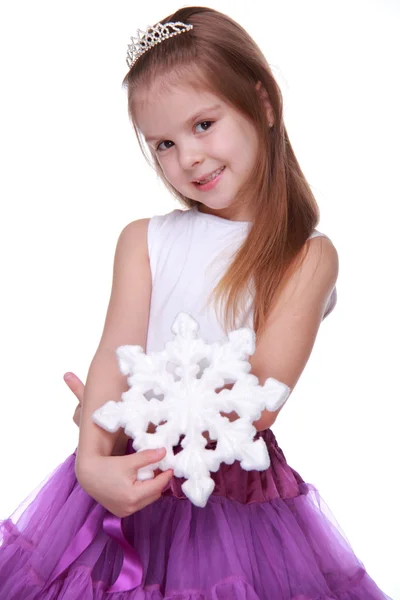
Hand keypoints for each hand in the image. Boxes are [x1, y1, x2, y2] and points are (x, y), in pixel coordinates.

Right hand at [64, 371, 173, 514]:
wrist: (87, 476)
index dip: (157, 458)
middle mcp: (124, 497)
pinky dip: (151, 490)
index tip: (164, 450)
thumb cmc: (97, 450)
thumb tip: (68, 373)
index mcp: (118, 476)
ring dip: (158, 482)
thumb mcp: (102, 426)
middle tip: (170, 461)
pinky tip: (153, 477)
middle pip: (154, 486)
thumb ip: (85, 399)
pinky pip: (147, 500)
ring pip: (153, 494)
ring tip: (163, 468)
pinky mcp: (127, 511)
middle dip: (162, 474)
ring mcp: (125, 507)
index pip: (145, 467)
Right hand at [75, 448, 172, 516]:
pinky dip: (142, 494)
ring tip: (149, 475)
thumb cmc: (108, 467)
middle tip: (160, 469)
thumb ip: (148, 457)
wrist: (88, 475)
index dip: (166, 476)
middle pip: (154, 495)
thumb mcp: (129, 461)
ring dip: (150, 489)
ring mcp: (125, 512)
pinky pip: (138, 503)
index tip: (171, 467)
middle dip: (158, 482)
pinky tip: (139, 483)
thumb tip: (164, 451)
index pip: (157, 486)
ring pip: (147, 500)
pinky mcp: (121, 512)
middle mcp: (130, 508)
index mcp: (133, 497)